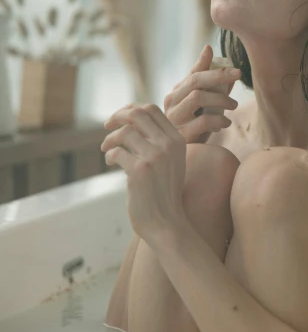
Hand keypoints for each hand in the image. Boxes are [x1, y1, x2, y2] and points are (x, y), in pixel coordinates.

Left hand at [101, 103, 186, 244]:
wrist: (166, 223)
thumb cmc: (164, 192)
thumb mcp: (171, 161)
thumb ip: (159, 141)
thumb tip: (132, 117)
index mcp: (177, 140)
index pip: (152, 109)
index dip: (132, 109)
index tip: (120, 118)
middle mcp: (168, 145)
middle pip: (137, 114)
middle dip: (118, 116)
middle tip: (107, 125)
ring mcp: (155, 157)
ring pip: (124, 132)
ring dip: (110, 139)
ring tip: (105, 149)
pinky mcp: (139, 171)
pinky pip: (116, 152)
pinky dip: (109, 155)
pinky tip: (111, 162)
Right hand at [163, 44, 241, 143]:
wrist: (184, 160)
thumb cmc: (195, 130)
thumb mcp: (205, 108)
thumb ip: (214, 89)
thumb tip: (227, 70)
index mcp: (177, 93)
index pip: (193, 72)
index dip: (208, 63)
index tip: (231, 65)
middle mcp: (172, 102)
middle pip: (194, 81)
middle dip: (218, 75)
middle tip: (238, 74)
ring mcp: (174, 118)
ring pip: (197, 97)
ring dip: (220, 98)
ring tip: (233, 105)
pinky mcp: (181, 135)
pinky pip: (203, 121)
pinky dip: (218, 120)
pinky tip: (225, 124)